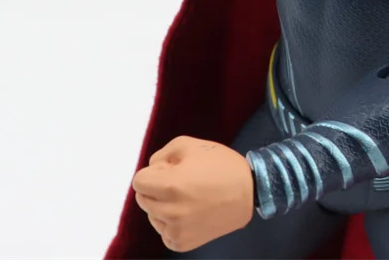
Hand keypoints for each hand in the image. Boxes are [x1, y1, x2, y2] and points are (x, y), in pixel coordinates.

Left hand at [132, 135, 254, 252]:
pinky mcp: (181, 243)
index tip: (172, 169)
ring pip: (152, 214)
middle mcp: (170, 211)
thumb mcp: (191, 145)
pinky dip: (171, 221)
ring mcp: (175, 230)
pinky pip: (163, 230)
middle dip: (156, 187)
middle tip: (182, 180)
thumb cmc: (221, 165)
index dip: (154, 172)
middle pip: (143, 198)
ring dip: (163, 204)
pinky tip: (190, 211)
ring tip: (189, 196)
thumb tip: (151, 170)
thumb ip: (163, 154)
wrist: (249, 191)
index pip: (139, 181)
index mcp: (170, 186)